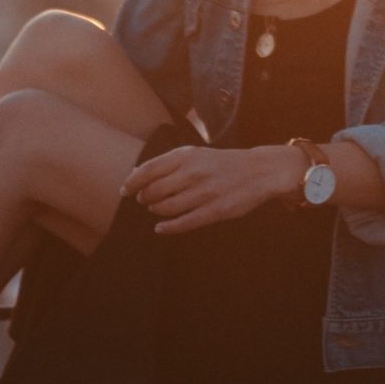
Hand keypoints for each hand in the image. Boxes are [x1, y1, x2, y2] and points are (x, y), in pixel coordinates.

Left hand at [122, 144, 305, 234]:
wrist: (259, 171)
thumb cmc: (222, 163)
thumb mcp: (195, 154)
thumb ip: (168, 163)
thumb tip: (135, 174)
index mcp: (187, 155)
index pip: (148, 170)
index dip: (132, 182)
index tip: (124, 191)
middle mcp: (193, 172)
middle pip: (153, 191)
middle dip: (144, 199)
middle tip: (144, 201)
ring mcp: (205, 193)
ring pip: (166, 208)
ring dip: (156, 211)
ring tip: (157, 210)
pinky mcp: (216, 211)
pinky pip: (184, 223)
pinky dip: (168, 228)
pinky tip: (161, 228)